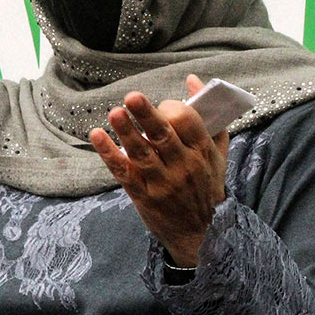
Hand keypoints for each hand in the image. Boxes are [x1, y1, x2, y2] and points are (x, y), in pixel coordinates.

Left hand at [89, 75, 228, 266]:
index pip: (188, 122)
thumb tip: (192, 80)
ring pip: (142, 154)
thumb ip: (209, 116)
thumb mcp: (217, 152)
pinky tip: (98, 136)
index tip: (162, 106)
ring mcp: (162, 183)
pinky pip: (124, 172)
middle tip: (132, 97)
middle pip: (163, 135)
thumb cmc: (206, 184)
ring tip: (115, 113)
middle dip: (147, 115)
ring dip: (126, 132)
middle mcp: (183, 166)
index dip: (172, 108)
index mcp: (202, 152)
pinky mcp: (143, 196)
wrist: (200, 234)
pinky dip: (109, 154)